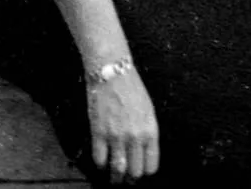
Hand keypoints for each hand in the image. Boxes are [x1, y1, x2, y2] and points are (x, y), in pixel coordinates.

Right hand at [84, 65, 159, 181]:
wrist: (112, 72)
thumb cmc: (131, 88)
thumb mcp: (148, 110)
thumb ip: (147, 133)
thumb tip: (143, 151)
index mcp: (150, 131)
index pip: (151, 165)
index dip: (145, 171)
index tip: (140, 171)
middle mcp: (135, 137)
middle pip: (134, 171)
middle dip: (130, 177)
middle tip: (126, 177)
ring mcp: (116, 136)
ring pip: (117, 169)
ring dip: (115, 177)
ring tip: (113, 178)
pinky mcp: (99, 133)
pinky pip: (99, 159)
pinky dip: (100, 164)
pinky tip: (101, 161)